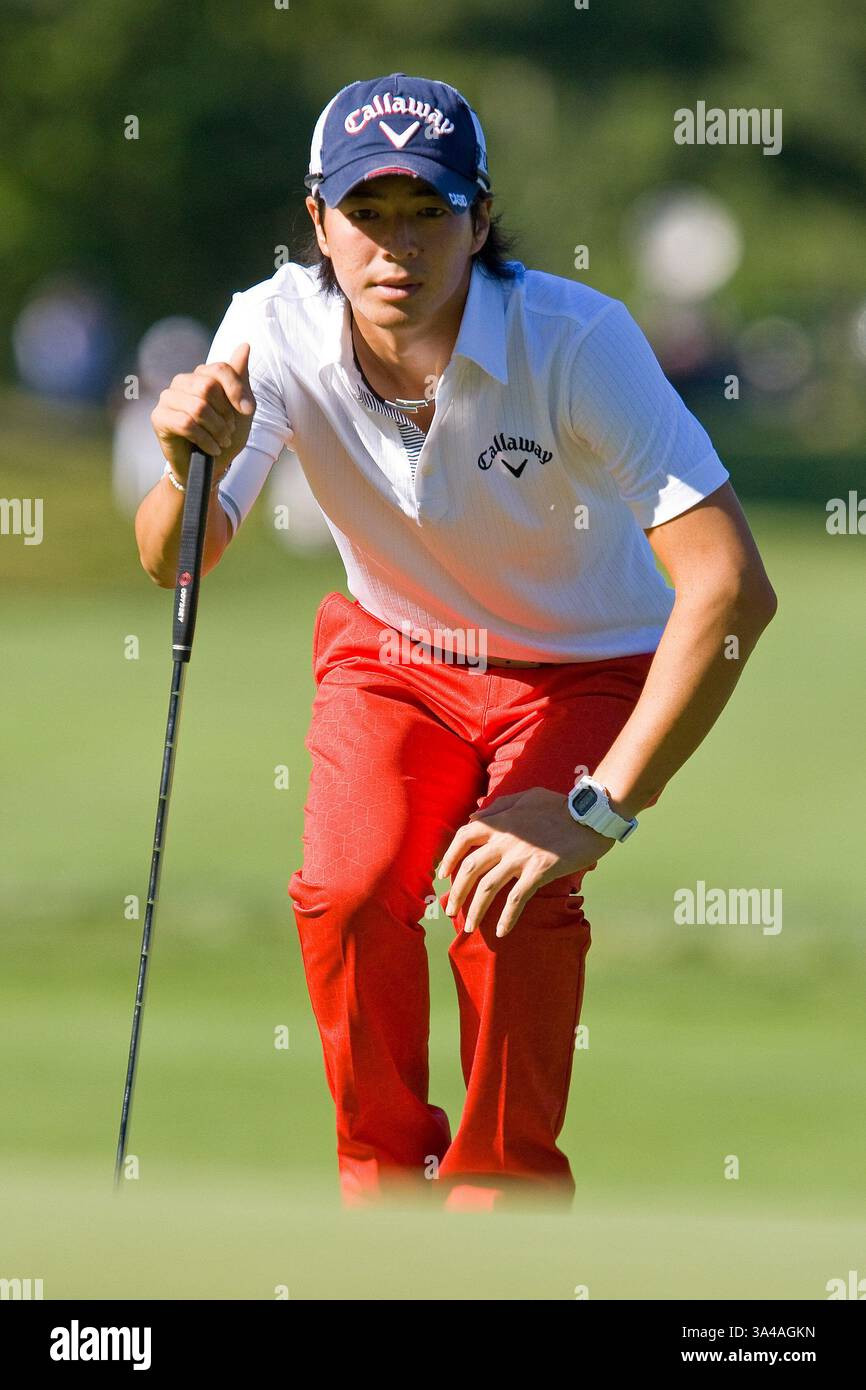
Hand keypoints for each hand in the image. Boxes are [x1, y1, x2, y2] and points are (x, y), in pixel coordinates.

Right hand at [151, 342, 255, 478]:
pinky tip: (210, 448)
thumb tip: (245, 345)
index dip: (236, 390)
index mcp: (201, 375)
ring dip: (216, 430)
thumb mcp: (241, 409)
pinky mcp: (158, 418)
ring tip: (221, 441)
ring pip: (198, 407)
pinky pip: (186, 423)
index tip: (246, 411)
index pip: (220, 369)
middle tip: (228, 431)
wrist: (210, 468)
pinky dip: (205, 439)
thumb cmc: (225, 436)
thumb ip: (240, 379)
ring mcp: (167, 398)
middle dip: (225, 413)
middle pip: (208, 387)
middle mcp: (181, 382)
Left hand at [437, 786, 615, 938]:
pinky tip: (502, 932)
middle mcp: (505, 840)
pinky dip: (507, 918)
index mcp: (500, 821)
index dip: (449, 857)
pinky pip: (517, 899)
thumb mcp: (527, 796)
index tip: (443, 875)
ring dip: (475, 911)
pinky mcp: (540, 870)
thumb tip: (474, 816)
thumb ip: (499, 806)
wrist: (592, 815)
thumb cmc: (560, 806)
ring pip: (487, 888)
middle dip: (456, 893)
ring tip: (470, 928)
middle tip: (451, 911)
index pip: (463, 837)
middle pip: (469, 869)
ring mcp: (521, 856)